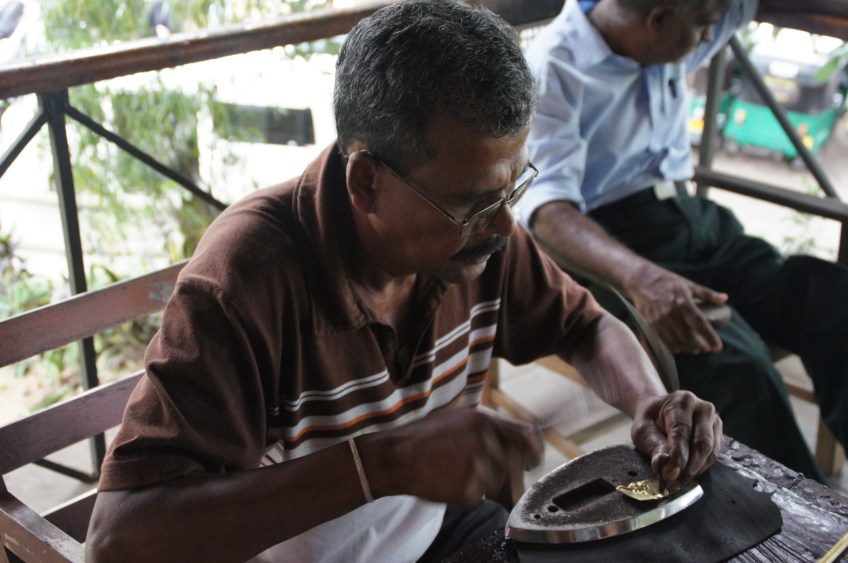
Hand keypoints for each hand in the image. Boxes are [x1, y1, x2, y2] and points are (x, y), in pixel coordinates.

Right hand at [379, 406, 543, 506]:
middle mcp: (485, 441)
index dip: (534, 451)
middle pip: (516, 464)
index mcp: (484, 420)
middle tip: (497, 478)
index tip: (531, 460)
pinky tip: (448, 481)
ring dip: (484, 484)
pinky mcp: (468, 489)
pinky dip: (468, 494)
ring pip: (497, 483)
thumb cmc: (425, 437)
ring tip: (457, 473)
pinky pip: (480, 497)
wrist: (395, 456)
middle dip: (512, 475)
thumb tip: (519, 440)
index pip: (528, 435)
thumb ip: (489, 427)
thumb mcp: (459, 418)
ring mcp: (477, 466)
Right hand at [626, 264, 726, 354]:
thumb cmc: (667, 281)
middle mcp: (671, 313)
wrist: (641, 280)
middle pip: (688, 337)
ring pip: (675, 342)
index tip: (718, 347)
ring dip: (687, 348)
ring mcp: (659, 320)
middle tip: (705, 348)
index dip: (710, 337)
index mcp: (683, 303)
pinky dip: (672, 347)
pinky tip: (678, 347)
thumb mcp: (689, 284)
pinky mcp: (650, 324)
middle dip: (699, 346)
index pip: (700, 324)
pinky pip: (663, 341)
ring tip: (694, 349)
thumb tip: (725, 298)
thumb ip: (707, 294)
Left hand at [630, 390, 722, 490]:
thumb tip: (660, 466)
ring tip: (677, 482)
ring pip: (710, 452)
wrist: (660, 412)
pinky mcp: (718, 435)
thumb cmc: (651, 420)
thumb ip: (653, 446)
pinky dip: (699, 469)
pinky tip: (685, 475)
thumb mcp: (644, 430)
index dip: (677, 456)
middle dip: (688, 468)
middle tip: (673, 483)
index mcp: (682, 402)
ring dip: (694, 471)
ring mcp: (714, 421)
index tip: (668, 475)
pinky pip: (713, 456)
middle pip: (702, 443)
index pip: (682, 431)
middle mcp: (703, 409)